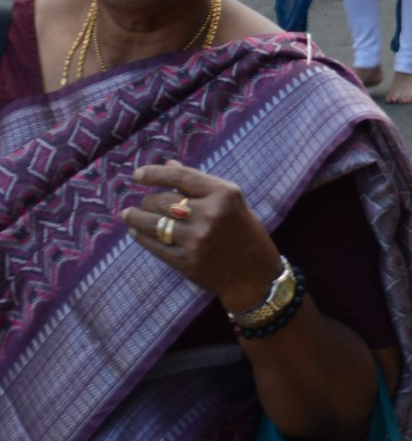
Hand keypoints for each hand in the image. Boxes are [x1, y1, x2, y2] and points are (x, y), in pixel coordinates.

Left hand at [123, 160, 282, 310]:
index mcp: (224, 194)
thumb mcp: (231, 201)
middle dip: (147, 200)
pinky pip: (155, 246)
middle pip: (162, 200)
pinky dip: (142, 237)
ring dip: (136, 218)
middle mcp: (209, 214)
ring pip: (154, 223)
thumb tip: (169, 165)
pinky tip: (136, 232)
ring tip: (127, 214)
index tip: (137, 174)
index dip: (154, 174)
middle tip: (143, 202)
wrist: (254, 275)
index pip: (180, 177)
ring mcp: (196, 239)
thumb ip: (200, 184)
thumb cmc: (245, 232)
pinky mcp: (186, 262)